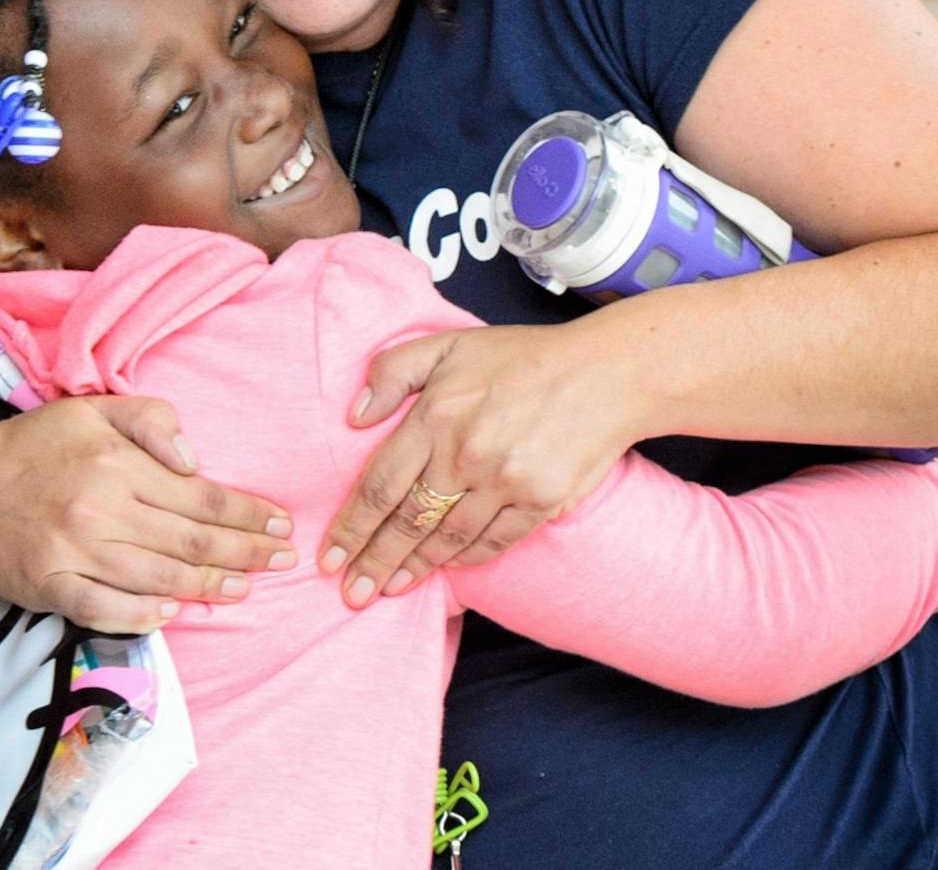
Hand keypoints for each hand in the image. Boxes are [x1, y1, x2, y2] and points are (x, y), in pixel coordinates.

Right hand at [0, 396, 296, 633]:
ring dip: (208, 585)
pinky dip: (145, 613)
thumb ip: (150, 420)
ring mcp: (72, 553)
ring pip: (158, 576)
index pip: (199, 495)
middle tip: (282, 560)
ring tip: (244, 588)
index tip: (280, 523)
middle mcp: (98, 509)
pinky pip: (106, 609)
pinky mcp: (49, 588)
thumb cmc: (33, 445)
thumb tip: (195, 460)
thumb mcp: (91, 408)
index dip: (247, 512)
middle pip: (189, 540)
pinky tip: (176, 610)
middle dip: (244, 552)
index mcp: (114, 463)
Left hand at [321, 321, 643, 606]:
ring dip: (414, 568)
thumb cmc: (524, 357)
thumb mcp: (449, 344)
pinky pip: (493, 542)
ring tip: (388, 588)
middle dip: (372, 561)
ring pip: (447, 538)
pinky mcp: (540, 501)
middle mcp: (465, 454)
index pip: (380, 483)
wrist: (608, 373)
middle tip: (349, 593)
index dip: (351, 526)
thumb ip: (393, 370)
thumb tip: (354, 417)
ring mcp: (505, 481)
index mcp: (436, 416)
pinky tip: (445, 570)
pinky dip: (466, 560)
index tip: (329, 556)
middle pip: (406, 521)